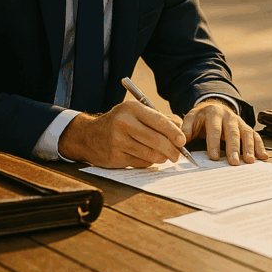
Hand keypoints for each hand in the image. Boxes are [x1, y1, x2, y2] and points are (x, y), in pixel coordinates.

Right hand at [58, 101, 186, 167]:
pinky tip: (149, 158)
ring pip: (149, 154)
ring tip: (165, 157)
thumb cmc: (119, 122)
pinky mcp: (115, 157)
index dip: (173, 132)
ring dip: (161, 158)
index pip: (158, 121)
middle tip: (178, 155)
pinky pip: (140, 163)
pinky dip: (149, 162)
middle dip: (171, 150)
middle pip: (156, 140)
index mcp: (131, 109)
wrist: (89, 135)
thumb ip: (159, 118)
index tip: (182, 141)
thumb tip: (180, 129)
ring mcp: (118, 141)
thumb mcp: (135, 112)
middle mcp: (124, 123)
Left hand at [181, 98, 268, 165]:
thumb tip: (181, 141)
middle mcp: (228, 116)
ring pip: (246, 133)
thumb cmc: (201, 118)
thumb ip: (186, 129)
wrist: (213, 106)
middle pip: (232, 132)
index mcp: (212, 114)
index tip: (213, 157)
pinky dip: (260, 146)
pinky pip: (255, 136)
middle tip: (233, 163)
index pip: (214, 129)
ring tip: (249, 162)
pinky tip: (263, 156)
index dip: (214, 143)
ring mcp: (239, 121)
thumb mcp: (191, 119)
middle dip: (233, 148)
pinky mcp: (246, 127)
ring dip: (249, 148)